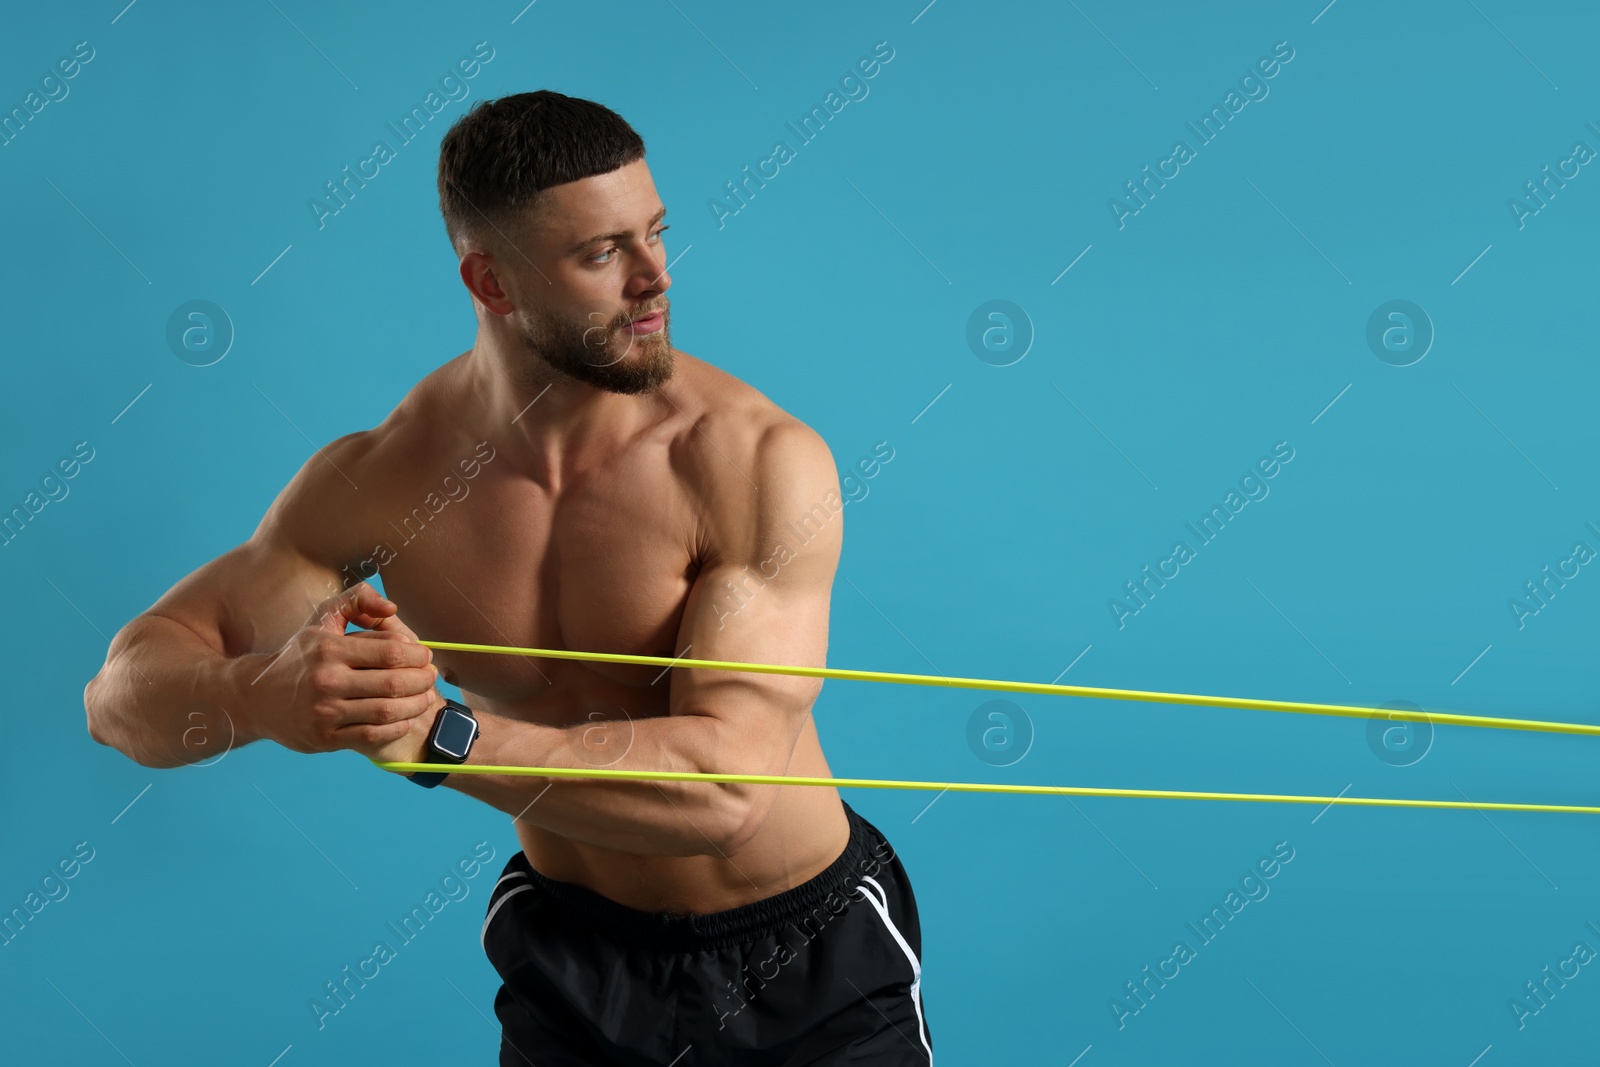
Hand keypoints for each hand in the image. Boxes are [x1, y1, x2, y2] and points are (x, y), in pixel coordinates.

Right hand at [242, 583, 441, 758]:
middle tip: (432, 678)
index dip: (418, 656)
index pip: (390, 652)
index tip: (426, 656)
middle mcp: (326, 680)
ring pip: (387, 711)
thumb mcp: (321, 620)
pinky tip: (404, 719)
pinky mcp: (324, 738)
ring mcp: (325, 712)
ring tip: (425, 698)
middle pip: (394, 683)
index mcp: (330, 649)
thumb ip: (356, 601)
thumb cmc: (299, 656)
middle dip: (423, 681)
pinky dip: (396, 727)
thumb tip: (391, 607)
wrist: (256, 698)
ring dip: (415, 705)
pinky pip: (373, 735)